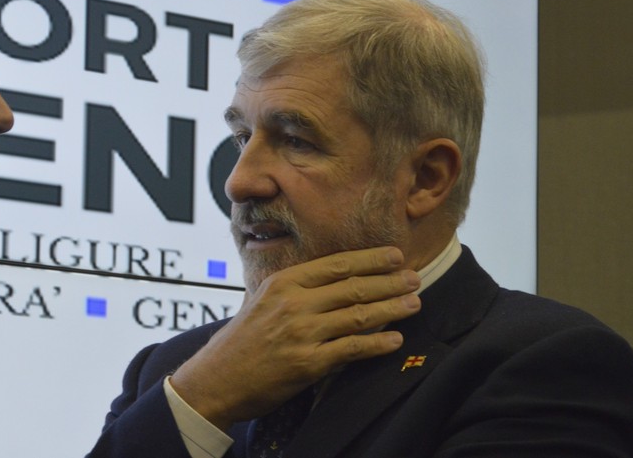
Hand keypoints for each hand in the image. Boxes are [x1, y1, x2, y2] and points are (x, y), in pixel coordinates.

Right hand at [168, 246, 420, 430]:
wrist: (217, 378)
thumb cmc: (241, 340)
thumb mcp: (261, 300)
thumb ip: (293, 289)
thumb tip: (331, 280)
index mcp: (283, 282)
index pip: (336, 265)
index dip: (370, 259)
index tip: (395, 255)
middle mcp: (294, 302)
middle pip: (353, 287)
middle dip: (390, 281)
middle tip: (414, 278)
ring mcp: (302, 332)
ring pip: (358, 315)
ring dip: (392, 308)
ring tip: (414, 303)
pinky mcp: (308, 363)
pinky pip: (352, 349)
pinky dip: (378, 343)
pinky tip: (396, 339)